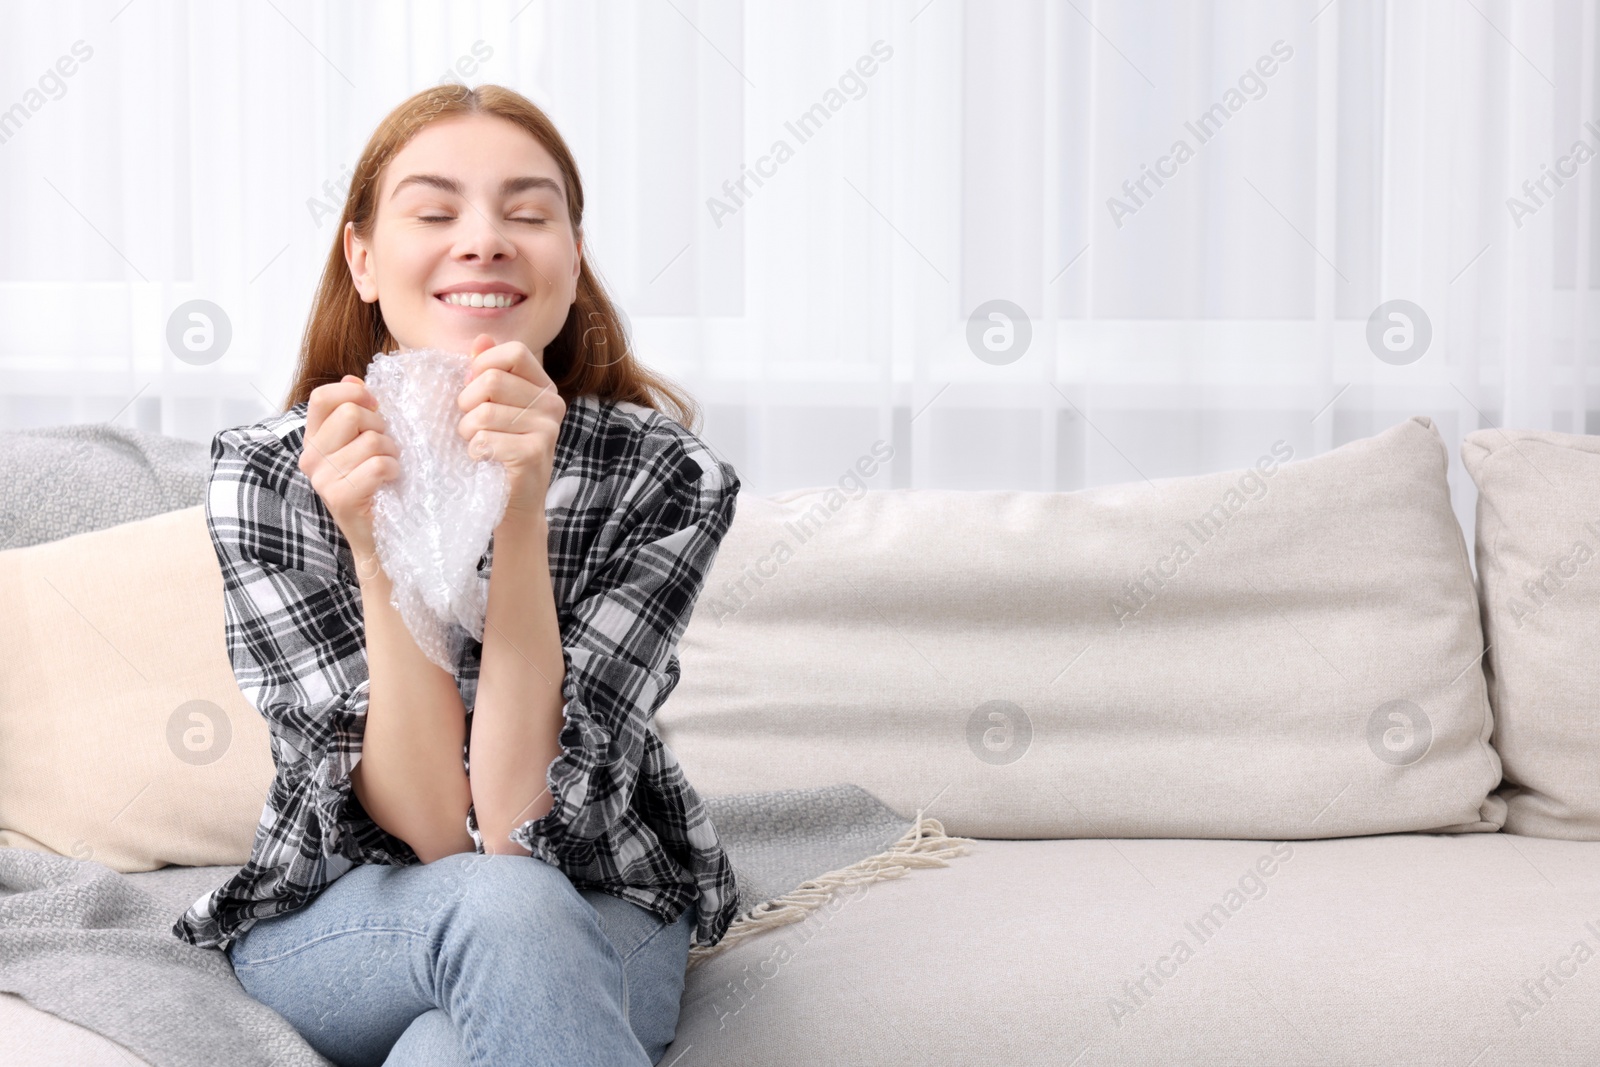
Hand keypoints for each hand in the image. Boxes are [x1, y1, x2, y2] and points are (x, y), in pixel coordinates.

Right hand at [299, 374, 398, 574]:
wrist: (378, 538)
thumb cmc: (376, 485)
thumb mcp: (364, 443)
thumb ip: (357, 411)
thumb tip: (354, 378)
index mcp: (314, 439)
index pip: (323, 397)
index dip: (354, 393)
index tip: (374, 406)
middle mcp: (311, 457)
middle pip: (351, 413)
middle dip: (380, 426)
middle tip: (385, 448)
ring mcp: (322, 478)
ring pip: (371, 440)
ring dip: (391, 452)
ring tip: (389, 468)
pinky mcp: (339, 496)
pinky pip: (378, 464)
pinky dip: (394, 470)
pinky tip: (390, 482)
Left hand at [457, 332, 566, 516]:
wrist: (513, 504)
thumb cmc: (497, 451)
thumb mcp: (492, 406)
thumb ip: (486, 371)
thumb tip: (480, 339)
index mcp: (544, 387)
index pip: (513, 352)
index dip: (483, 365)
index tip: (472, 389)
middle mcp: (552, 405)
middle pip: (492, 381)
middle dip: (466, 404)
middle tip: (470, 424)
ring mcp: (547, 429)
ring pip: (484, 413)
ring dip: (467, 432)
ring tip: (476, 444)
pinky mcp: (534, 453)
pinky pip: (486, 440)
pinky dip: (474, 452)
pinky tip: (484, 460)